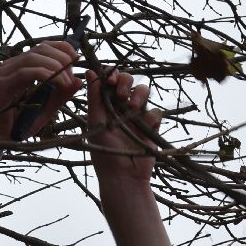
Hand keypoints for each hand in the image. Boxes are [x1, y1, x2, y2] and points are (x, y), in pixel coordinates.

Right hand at [0, 40, 79, 142]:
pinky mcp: (2, 84)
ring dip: (55, 66)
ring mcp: (6, 73)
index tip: (76, 58)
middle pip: (41, 48)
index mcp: (21, 67)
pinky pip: (26, 72)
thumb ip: (62, 96)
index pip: (44, 46)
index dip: (62, 47)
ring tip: (67, 81)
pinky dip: (44, 74)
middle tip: (72, 74)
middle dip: (62, 58)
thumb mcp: (46, 109)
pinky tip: (56, 83)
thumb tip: (79, 81)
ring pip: (34, 57)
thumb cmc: (17, 124)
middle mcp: (12, 66)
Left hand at [86, 68, 160, 191]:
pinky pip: (156, 112)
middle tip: (120, 94)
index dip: (112, 74)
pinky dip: (150, 117)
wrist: (123, 175)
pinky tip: (143, 127)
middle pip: (129, 80)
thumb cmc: (104, 151)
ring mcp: (137, 116)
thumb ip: (94, 96)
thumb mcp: (95, 121)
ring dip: (139, 94)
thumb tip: (89, 70)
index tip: (109, 79)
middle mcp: (121, 107)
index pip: (110, 80)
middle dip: (126, 81)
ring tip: (132, 107)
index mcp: (106, 104)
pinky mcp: (152, 126)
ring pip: (144, 91)